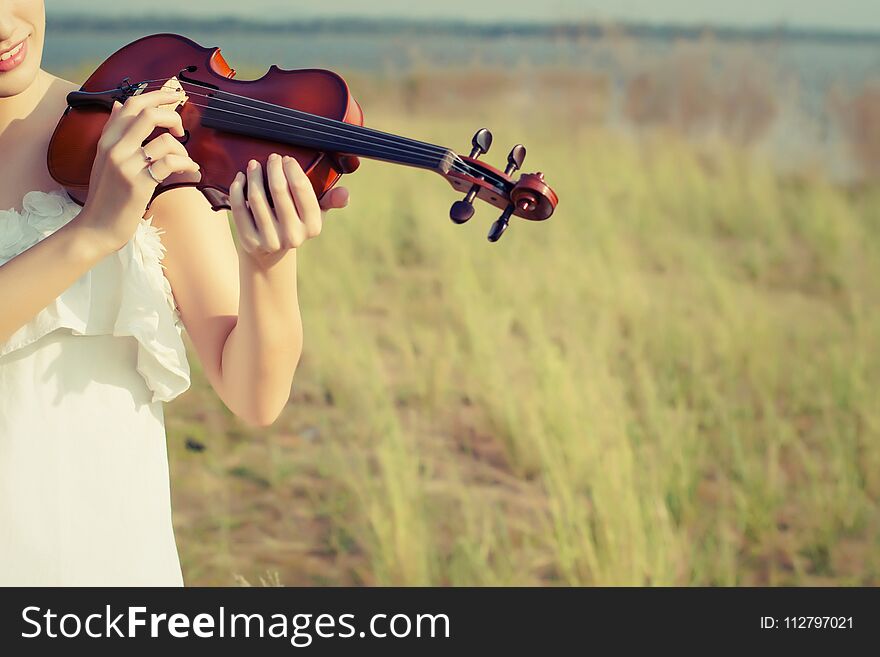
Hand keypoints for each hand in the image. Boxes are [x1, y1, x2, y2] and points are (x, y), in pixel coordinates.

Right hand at [73, 88, 200, 252]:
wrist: (96, 228)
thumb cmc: (106, 196)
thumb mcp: (104, 159)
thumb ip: (113, 132)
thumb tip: (119, 104)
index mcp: (106, 140)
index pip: (131, 105)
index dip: (157, 95)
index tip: (175, 96)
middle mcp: (114, 148)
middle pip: (148, 114)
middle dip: (172, 115)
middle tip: (181, 129)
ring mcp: (126, 166)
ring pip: (164, 140)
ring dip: (182, 149)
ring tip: (185, 162)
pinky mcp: (139, 184)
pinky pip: (170, 164)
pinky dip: (187, 165)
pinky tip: (191, 171)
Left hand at [228, 153, 348, 265]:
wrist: (270, 252)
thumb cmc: (295, 221)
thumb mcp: (315, 212)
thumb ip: (331, 200)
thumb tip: (344, 193)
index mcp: (313, 225)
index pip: (301, 189)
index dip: (292, 169)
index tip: (287, 159)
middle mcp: (294, 236)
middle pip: (278, 190)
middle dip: (273, 167)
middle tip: (271, 157)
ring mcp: (270, 240)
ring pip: (257, 197)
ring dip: (254, 175)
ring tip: (254, 165)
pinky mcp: (250, 242)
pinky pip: (240, 208)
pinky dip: (238, 189)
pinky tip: (240, 178)